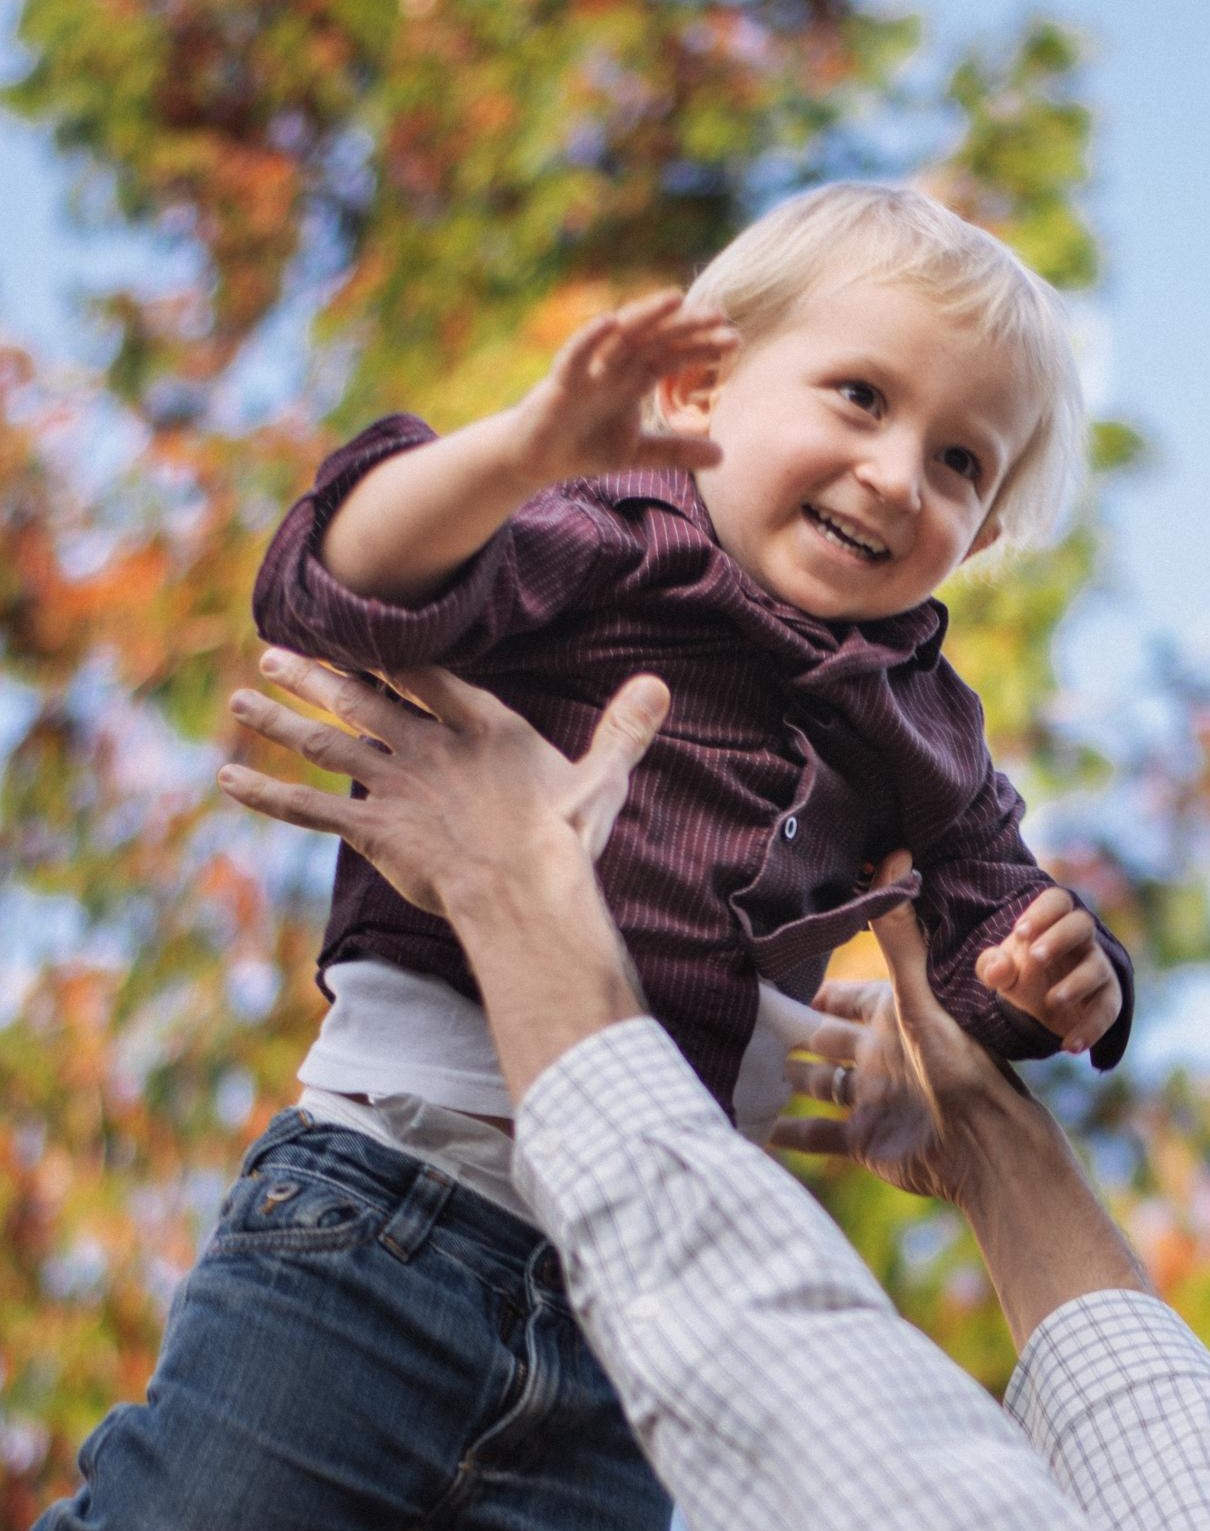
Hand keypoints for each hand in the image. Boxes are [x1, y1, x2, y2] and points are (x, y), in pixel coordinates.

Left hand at [217, 649, 670, 917]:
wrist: (529, 892)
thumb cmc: (569, 842)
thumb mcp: (604, 779)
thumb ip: (624, 730)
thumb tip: (660, 685)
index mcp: (480, 726)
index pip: (427, 676)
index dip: (392, 657)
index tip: (362, 638)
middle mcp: (429, 746)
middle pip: (363, 697)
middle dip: (317, 673)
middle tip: (277, 651)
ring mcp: (397, 786)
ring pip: (328, 742)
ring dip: (280, 718)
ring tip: (244, 698)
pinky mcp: (376, 830)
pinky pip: (312, 810)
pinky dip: (268, 795)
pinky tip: (228, 780)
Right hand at [505, 290, 737, 490]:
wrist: (539, 458)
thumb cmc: (587, 445)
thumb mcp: (640, 452)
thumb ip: (677, 450)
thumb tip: (724, 456)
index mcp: (635, 376)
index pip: (675, 354)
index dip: (703, 346)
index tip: (735, 339)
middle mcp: (616, 364)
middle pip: (656, 338)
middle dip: (686, 326)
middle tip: (721, 315)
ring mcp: (589, 368)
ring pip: (621, 336)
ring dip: (647, 316)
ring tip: (675, 298)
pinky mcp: (562, 381)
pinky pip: (576, 354)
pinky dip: (591, 338)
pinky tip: (611, 322)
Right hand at [769, 854, 1025, 1205]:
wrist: (982, 1146)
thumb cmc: (958, 1066)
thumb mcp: (919, 997)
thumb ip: (901, 937)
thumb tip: (895, 858)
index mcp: (894, 1020)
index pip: (849, 999)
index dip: (824, 992)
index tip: (788, 981)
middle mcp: (880, 1058)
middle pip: (827, 1040)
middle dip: (796, 1033)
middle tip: (753, 1023)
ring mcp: (871, 1101)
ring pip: (819, 1086)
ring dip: (790, 1081)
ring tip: (747, 1072)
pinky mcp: (864, 1141)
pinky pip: (817, 1135)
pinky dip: (789, 1135)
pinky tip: (757, 1131)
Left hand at [976, 885, 1122, 1054]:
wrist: (1043, 1008)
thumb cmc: (1023, 975)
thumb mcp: (1002, 972)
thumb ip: (993, 967)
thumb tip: (998, 969)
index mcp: (1054, 922)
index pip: (1057, 901)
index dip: (1042, 912)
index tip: (1021, 932)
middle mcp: (1081, 940)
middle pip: (1081, 924)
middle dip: (1059, 937)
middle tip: (1035, 957)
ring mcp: (1097, 968)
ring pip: (1096, 967)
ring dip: (1075, 983)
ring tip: (1051, 1001)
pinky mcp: (1108, 999)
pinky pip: (1107, 1010)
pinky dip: (1090, 1029)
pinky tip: (1070, 1046)